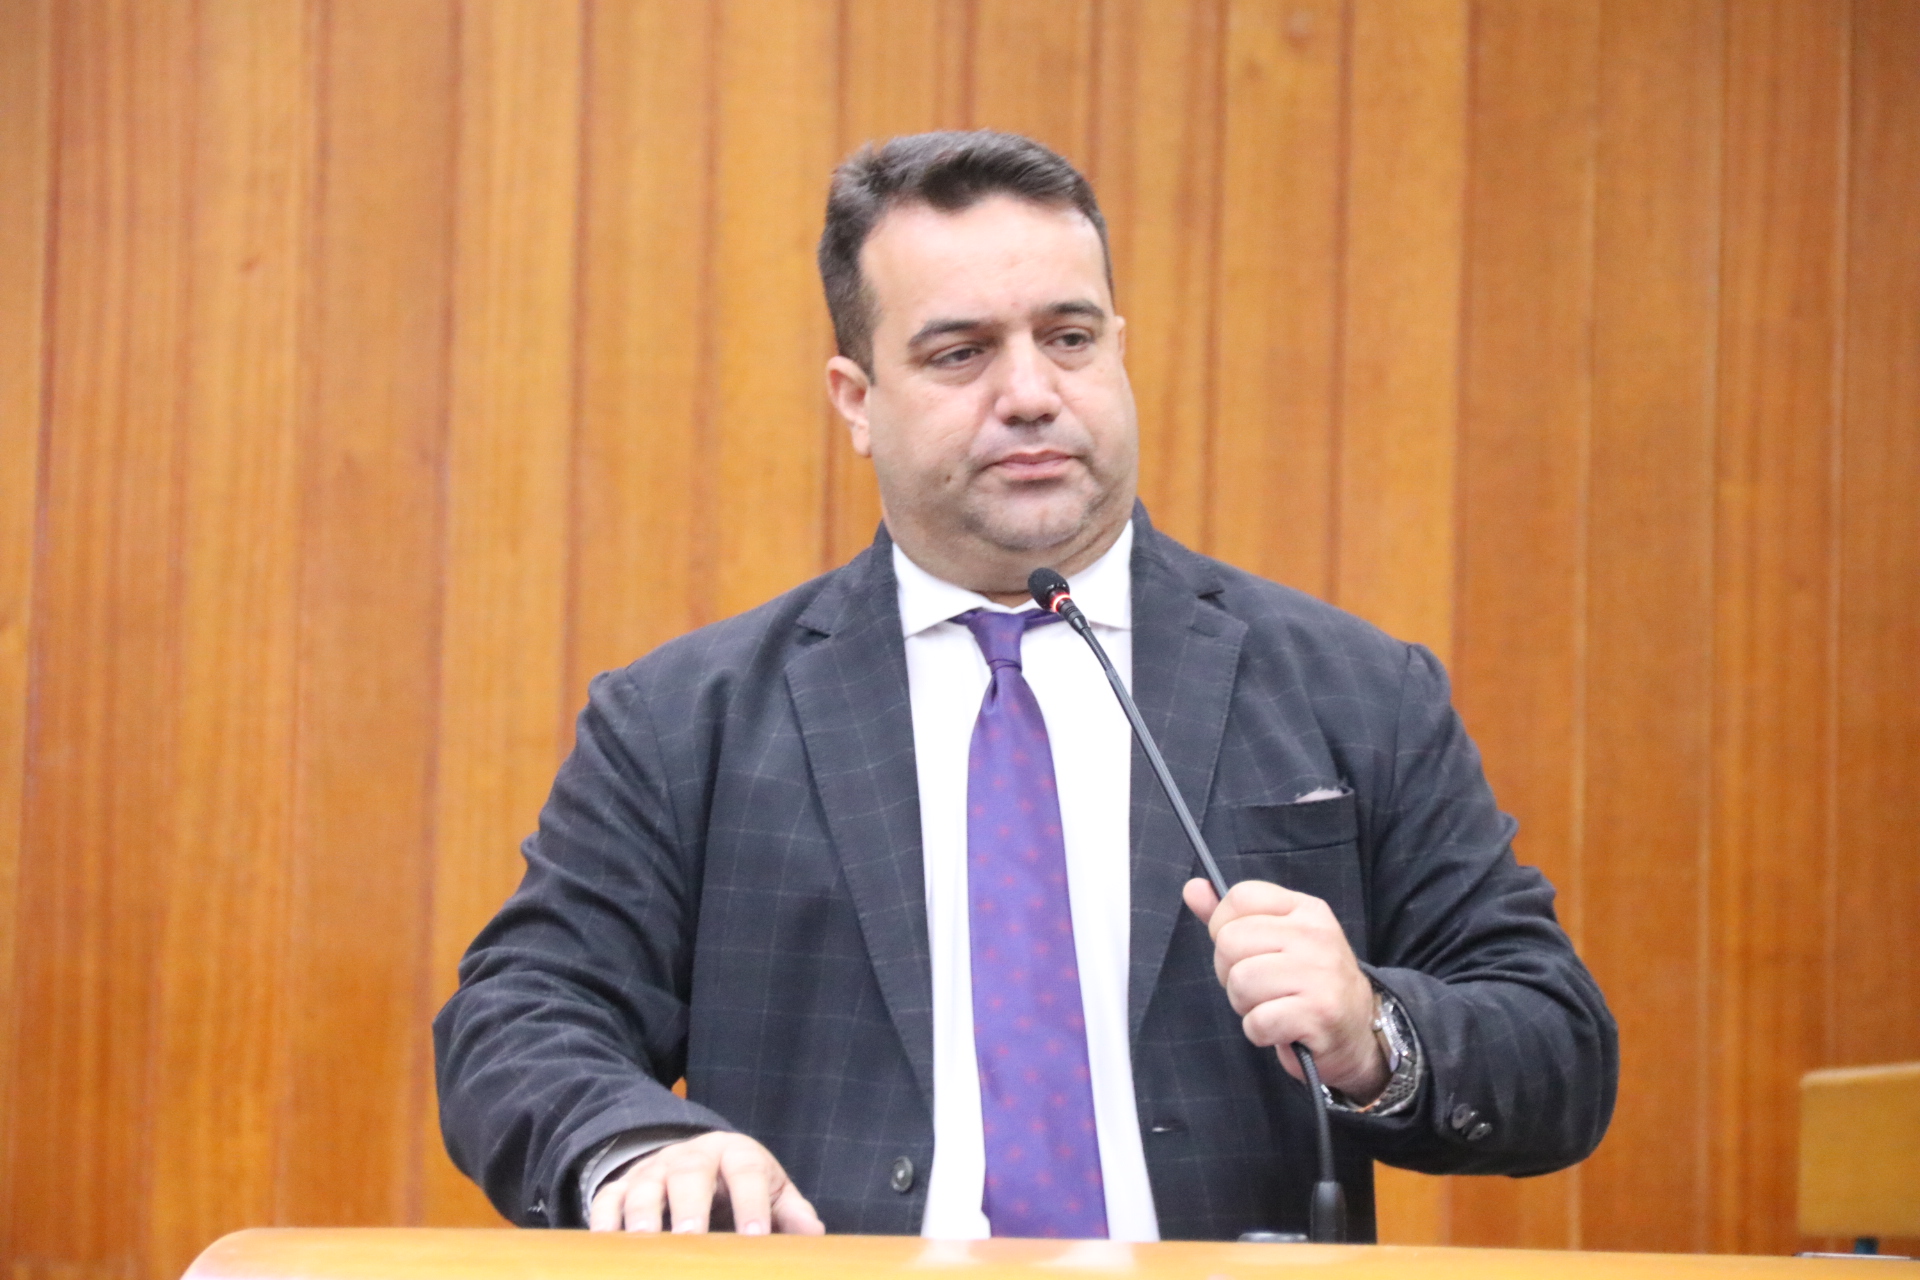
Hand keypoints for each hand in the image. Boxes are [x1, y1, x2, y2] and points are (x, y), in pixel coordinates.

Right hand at [587, 1131, 825, 1235]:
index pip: (747, 1172)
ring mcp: (652, 1170)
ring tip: (645, 1243)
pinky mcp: (620, 1186)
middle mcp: (690, 1156)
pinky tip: (606, 1247)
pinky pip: (606, 1200)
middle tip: (691, 1239)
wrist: (690, 1158)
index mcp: (735, 1153)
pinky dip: (603, 1222)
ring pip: (644, 1186)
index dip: (752, 1203)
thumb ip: (790, 1211)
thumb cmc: (738, 1182)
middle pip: (689, 1175)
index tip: (756, 1238)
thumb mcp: (770, 1187)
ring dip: (643, 1215)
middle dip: (689, 1207)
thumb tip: (814, 1238)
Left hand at [1183, 877, 1386, 1101]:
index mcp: (1305, 910)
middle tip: (1258, 986)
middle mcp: (1316, 935)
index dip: (1223, 927)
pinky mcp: (1319, 1013)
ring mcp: (1320, 974)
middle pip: (1230, 942)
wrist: (1357, 1032)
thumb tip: (1192, 888)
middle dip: (1230, 972)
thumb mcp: (1278, 939)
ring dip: (1245, 1005)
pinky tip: (1282, 1028)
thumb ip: (1233, 916)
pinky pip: (1257, 1022)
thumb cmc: (1308, 983)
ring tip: (1271, 1005)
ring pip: (1240, 982)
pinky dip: (1260, 1032)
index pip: (1240, 897)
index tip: (1241, 950)